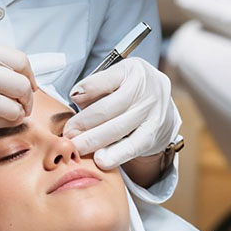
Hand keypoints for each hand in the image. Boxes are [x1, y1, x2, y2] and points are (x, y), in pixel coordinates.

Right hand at [0, 40, 36, 159]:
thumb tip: (17, 76)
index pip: (16, 58)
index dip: (28, 75)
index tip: (28, 85)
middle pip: (20, 81)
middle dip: (27, 98)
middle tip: (21, 106)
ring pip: (16, 104)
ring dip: (15, 114)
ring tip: (3, 116)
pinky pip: (1, 120)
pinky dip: (0, 124)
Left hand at [64, 57, 180, 170]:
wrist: (162, 107)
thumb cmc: (131, 91)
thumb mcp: (116, 79)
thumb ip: (95, 86)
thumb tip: (76, 96)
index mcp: (133, 71)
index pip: (105, 79)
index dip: (86, 89)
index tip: (72, 98)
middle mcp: (145, 90)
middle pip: (108, 108)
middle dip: (84, 122)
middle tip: (68, 133)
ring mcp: (152, 113)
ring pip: (118, 129)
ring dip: (93, 140)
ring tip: (78, 147)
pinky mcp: (153, 135)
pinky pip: (132, 147)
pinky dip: (115, 155)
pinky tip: (100, 160)